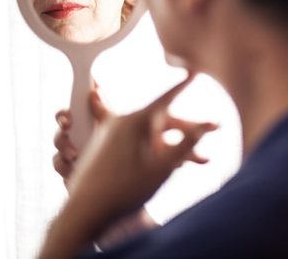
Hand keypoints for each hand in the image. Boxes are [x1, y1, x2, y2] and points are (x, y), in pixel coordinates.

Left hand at [39, 74, 217, 258]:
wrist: (83, 215)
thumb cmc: (122, 193)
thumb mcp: (161, 169)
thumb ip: (185, 145)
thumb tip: (205, 126)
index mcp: (132, 122)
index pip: (165, 100)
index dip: (182, 87)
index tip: (193, 72)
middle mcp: (118, 123)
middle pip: (158, 121)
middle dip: (183, 134)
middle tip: (204, 157)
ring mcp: (106, 135)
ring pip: (144, 134)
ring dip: (165, 148)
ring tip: (183, 164)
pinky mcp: (101, 149)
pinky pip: (130, 144)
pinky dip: (147, 152)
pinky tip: (154, 163)